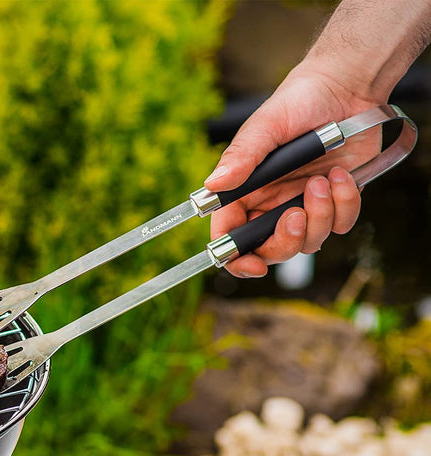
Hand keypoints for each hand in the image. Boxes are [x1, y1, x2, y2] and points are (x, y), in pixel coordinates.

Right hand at [205, 66, 382, 277]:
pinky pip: (341, 223)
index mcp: (245, 192)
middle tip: (296, 215)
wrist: (346, 87)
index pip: (232, 235)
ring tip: (323, 180)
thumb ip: (241, 157)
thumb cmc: (298, 101)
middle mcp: (271, 204)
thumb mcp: (266, 126)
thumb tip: (213, 186)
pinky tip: (342, 175)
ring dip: (319, 216)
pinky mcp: (335, 200)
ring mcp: (304, 204)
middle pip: (270, 250)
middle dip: (284, 242)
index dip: (238, 258)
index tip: (253, 265)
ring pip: (308, 241)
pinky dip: (345, 204)